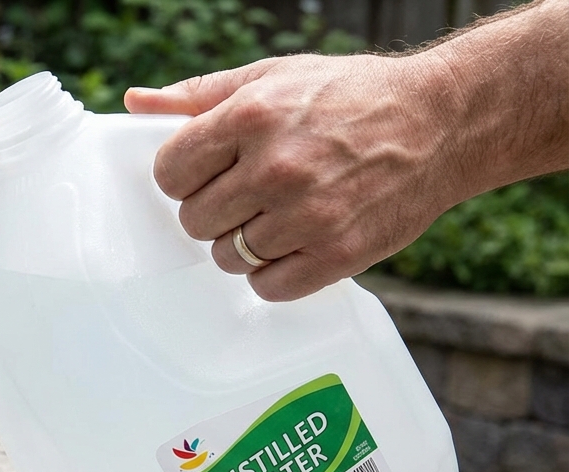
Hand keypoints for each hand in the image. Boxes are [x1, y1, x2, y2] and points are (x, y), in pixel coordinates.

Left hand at [125, 53, 463, 300]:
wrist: (442, 122)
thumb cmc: (349, 96)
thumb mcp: (272, 77)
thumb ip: (199, 96)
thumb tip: (135, 104)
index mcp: (251, 117)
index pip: (170, 173)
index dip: (184, 177)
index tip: (209, 173)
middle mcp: (276, 167)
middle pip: (195, 220)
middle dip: (214, 210)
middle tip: (248, 194)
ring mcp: (308, 215)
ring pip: (228, 257)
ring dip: (244, 243)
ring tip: (278, 215)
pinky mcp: (337, 255)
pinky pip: (268, 287)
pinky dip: (273, 274)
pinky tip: (294, 244)